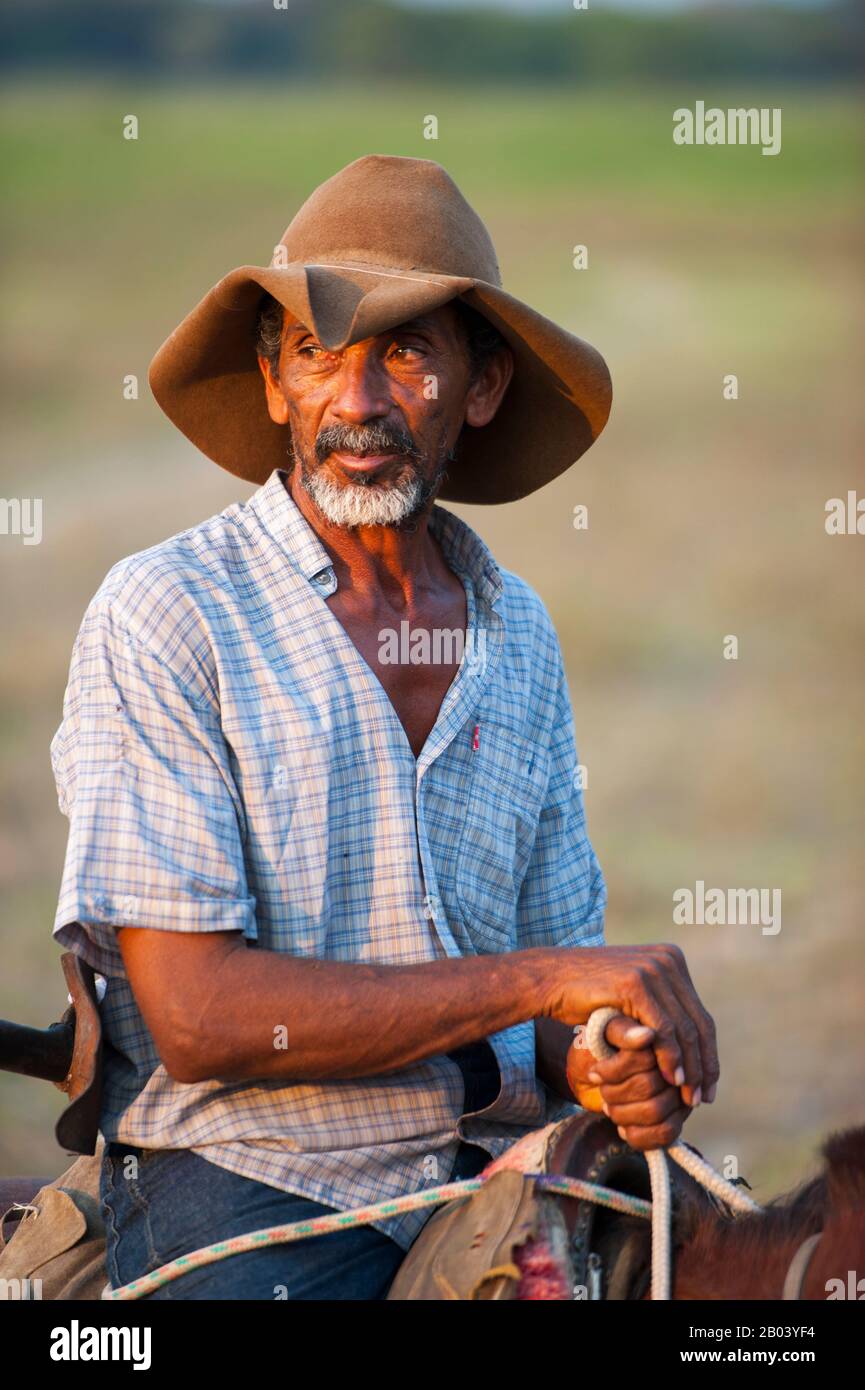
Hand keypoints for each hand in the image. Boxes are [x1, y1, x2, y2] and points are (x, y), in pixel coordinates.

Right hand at [540, 942, 718, 1109]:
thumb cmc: (587, 996)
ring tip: (688, 1096)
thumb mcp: (633, 1000)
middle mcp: (668, 959)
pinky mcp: (635, 983)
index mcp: (672, 959)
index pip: (700, 1016)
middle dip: (702, 1065)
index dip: (708, 1055)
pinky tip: (671, 1079)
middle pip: (697, 1023)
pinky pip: (663, 1029)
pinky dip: (670, 1058)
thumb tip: (693, 1043)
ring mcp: (652, 968)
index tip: (708, 1086)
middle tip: (702, 1098)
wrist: (550, 980)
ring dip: (689, 1067)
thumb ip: (661, 1010)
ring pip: (683, 1029)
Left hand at [566, 1012, 696, 1150]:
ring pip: (656, 1112)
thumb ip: (621, 1030)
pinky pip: (665, 1133)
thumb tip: (646, 1035)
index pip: (643, 1059)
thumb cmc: (599, 1048)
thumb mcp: (603, 1033)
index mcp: (661, 1039)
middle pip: (648, 1086)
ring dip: (623, 1114)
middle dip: (616, 1093)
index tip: (594, 1073)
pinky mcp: (677, 1118)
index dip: (615, 1070)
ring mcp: (680, 1095)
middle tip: (602, 1091)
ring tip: (609, 1108)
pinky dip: (637, 1135)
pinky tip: (623, 1128)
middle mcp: (678, 1067)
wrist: (595, 1075)